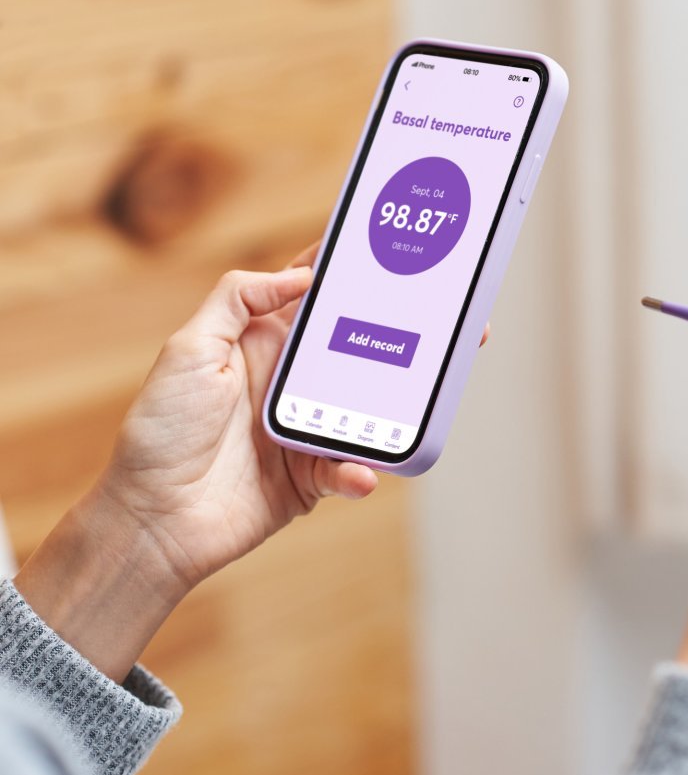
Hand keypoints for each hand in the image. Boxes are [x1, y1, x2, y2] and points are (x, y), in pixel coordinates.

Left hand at [14, 245, 488, 679]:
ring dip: (396, 408)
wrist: (152, 520)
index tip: (393, 253)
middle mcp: (291, 381)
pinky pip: (350, 468)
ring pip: (368, 410)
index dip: (352, 273)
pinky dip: (360, 471)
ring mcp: (306, 428)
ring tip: (423, 402)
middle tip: (447, 326)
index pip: (315, 296)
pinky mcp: (312, 476)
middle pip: (359, 350)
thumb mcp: (188, 350)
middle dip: (403, 337)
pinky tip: (361, 472)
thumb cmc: (160, 432)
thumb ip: (238, 300)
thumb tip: (302, 276)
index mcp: (264, 342)